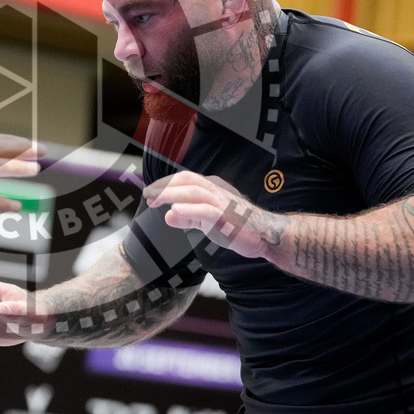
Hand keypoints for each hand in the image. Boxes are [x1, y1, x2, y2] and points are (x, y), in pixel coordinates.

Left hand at [143, 171, 285, 259]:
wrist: (266, 234)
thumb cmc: (237, 226)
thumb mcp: (207, 221)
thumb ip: (188, 217)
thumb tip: (168, 216)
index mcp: (212, 188)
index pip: (184, 179)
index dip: (165, 184)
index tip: (150, 193)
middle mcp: (216, 190)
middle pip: (186, 181)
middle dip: (164, 186)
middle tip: (147, 195)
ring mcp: (222, 202)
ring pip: (193, 191)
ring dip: (171, 194)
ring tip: (154, 200)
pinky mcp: (227, 216)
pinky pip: (206, 210)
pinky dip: (189, 209)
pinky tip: (175, 211)